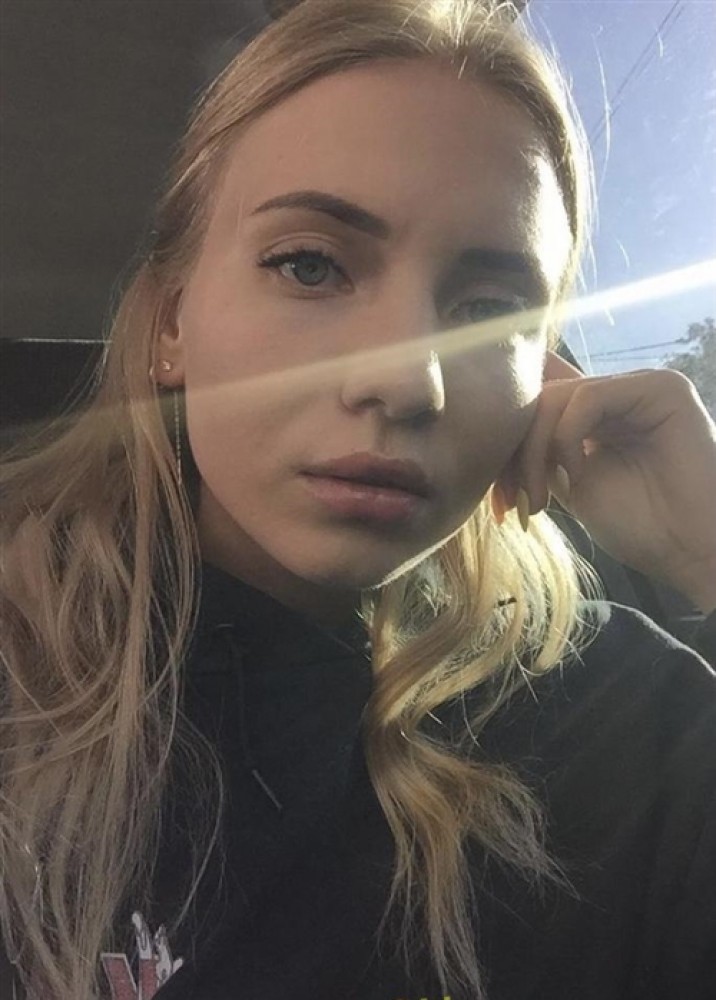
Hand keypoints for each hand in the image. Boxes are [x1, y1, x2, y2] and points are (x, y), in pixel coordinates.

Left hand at [505, 353, 715, 613]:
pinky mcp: (661, 388)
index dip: (509, 443)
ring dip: (535, 452)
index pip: (539, 401)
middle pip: (540, 400)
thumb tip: (498, 426)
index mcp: (600, 414)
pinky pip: (589, 396)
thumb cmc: (641, 527)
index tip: (499, 501)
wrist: (692, 552)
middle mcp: (620, 393)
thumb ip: (542, 451)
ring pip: (557, 397)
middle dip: (515, 454)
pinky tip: (576, 476)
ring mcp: (641, 386)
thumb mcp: (570, 484)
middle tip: (511, 506)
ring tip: (539, 502)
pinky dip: (567, 437)